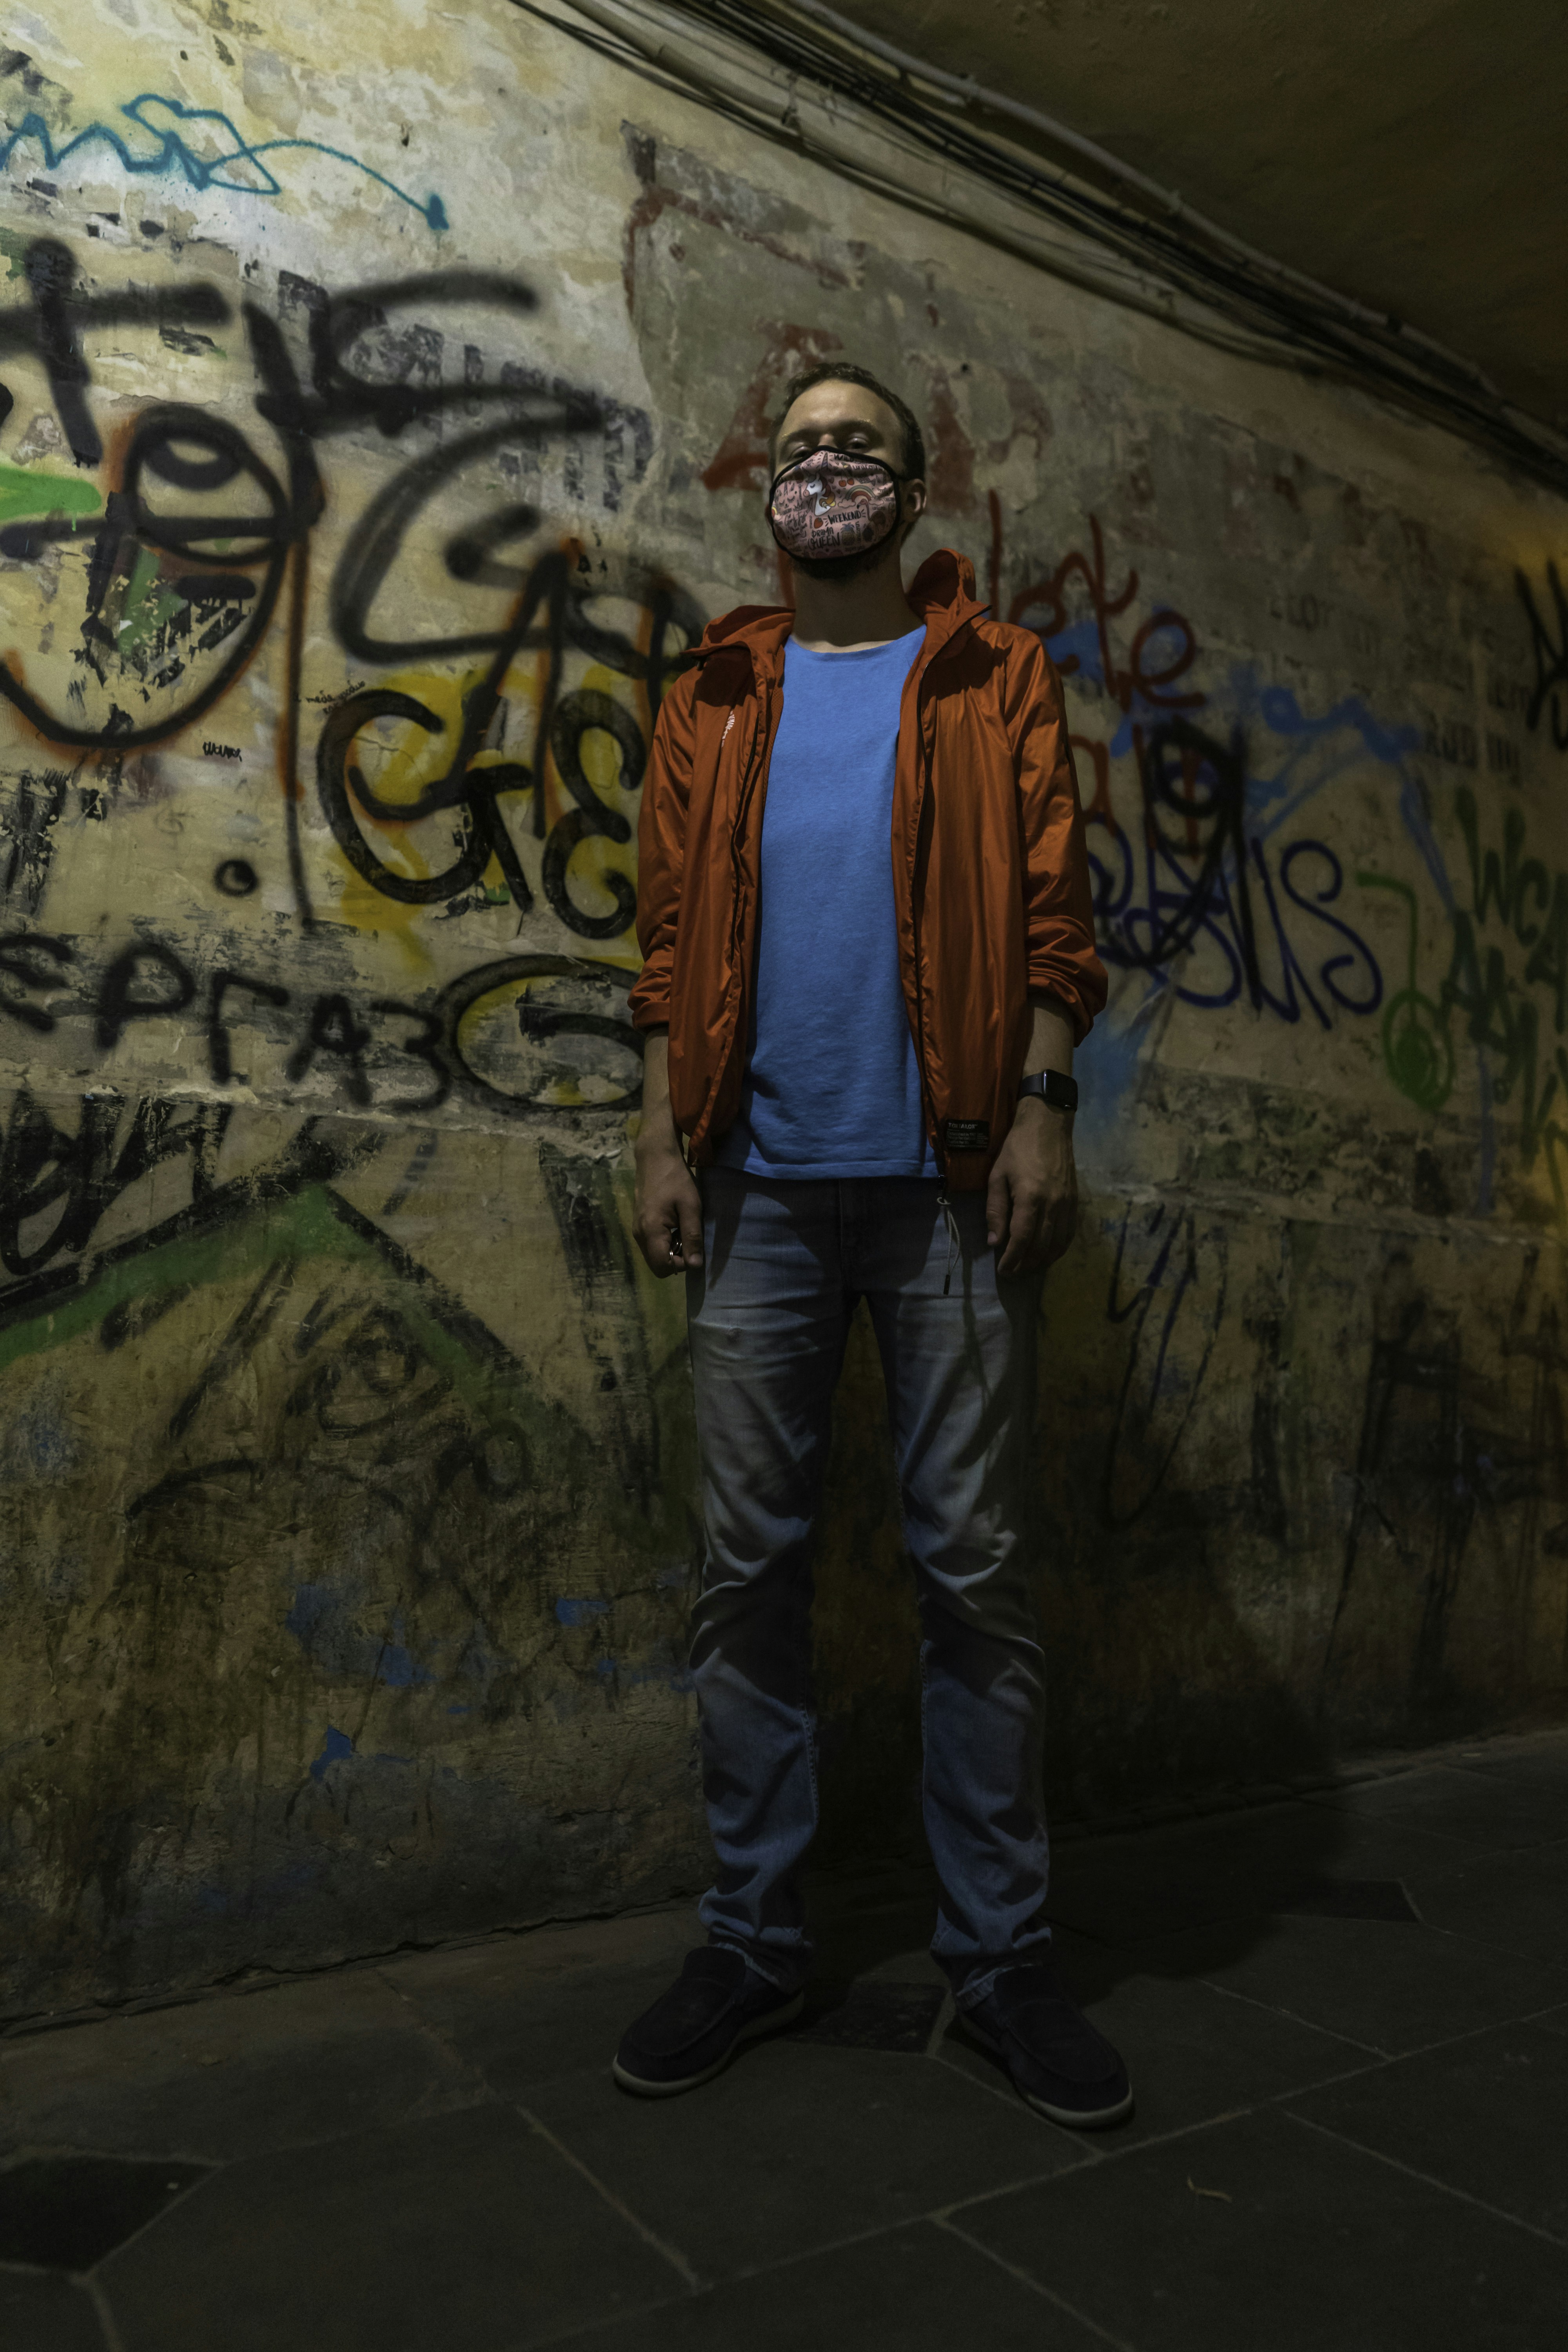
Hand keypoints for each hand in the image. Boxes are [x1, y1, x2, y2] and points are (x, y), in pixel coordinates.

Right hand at [633, 1142, 703, 1275]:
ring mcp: (636, 1230)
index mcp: (651, 1231)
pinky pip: (651, 1245)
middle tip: (688, 1239)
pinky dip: (664, 1243)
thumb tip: (695, 1265)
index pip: (663, 1267)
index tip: (693, 1247)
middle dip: (675, 1260)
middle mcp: (638, 1235)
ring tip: (682, 1229)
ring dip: (670, 1251)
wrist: (655, 1158)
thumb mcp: (691, 1207)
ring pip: (653, 1256)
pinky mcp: (638, 1225)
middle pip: (656, 1265)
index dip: (681, 1265)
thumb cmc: (676, 1179)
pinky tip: (674, 1225)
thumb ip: (692, 1237)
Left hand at [985, 1098, 1076, 1275]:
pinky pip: (1070, 1233)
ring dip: (1044, 1259)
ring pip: (1059, 1243)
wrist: (1048, 1126)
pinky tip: (1049, 1252)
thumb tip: (995, 1242)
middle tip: (1014, 1270)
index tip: (1004, 1270)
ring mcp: (1068, 1204)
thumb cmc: (1017, 1149)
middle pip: (1042, 1246)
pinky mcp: (1076, 1201)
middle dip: (1027, 1263)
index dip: (1013, 1259)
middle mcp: (1053, 1204)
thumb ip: (996, 1210)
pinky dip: (1060, 1248)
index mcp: (1031, 1197)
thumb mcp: (997, 1176)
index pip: (1022, 1239)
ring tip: (1029, 1265)